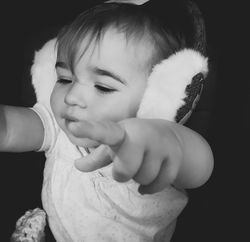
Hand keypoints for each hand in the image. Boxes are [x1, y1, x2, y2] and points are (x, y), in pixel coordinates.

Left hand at [67, 118, 183, 193]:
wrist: (170, 137)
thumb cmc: (135, 142)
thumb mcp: (115, 147)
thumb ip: (96, 157)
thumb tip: (76, 165)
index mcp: (122, 132)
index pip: (105, 132)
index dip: (89, 130)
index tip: (73, 126)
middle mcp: (141, 135)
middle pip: (125, 171)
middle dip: (123, 173)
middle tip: (128, 164)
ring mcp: (160, 145)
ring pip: (143, 179)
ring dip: (140, 177)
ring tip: (143, 164)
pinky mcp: (175, 158)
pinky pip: (159, 184)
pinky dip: (152, 187)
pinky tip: (152, 178)